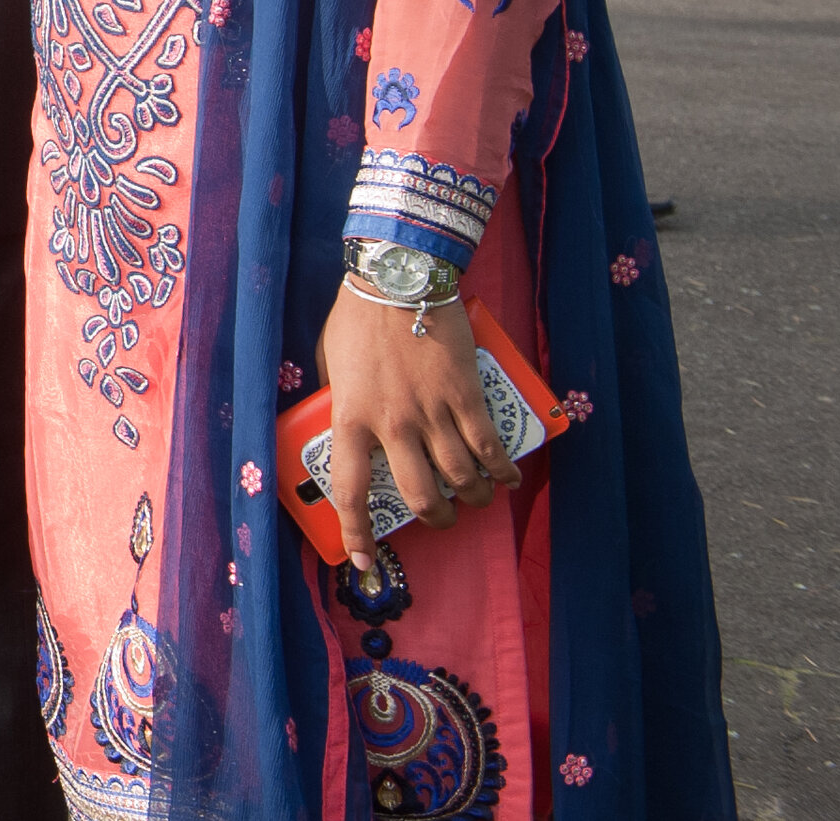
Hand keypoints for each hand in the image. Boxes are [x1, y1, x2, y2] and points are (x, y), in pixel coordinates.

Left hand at [316, 288, 509, 573]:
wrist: (398, 278)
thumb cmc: (357, 318)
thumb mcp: (332, 363)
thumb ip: (342, 400)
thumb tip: (348, 428)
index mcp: (350, 417)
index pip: (349, 490)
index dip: (356, 533)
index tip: (361, 561)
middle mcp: (392, 423)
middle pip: (418, 495)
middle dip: (434, 518)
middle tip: (441, 518)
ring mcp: (431, 411)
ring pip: (460, 477)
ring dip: (474, 497)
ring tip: (478, 498)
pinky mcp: (465, 395)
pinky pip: (489, 446)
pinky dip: (502, 469)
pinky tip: (507, 477)